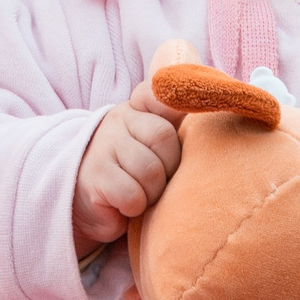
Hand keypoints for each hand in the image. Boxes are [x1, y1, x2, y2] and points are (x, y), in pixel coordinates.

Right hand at [72, 76, 184, 249]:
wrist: (86, 200)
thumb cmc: (132, 171)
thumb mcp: (152, 144)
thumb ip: (176, 126)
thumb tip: (213, 109)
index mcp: (138, 107)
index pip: (158, 93)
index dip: (176, 104)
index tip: (179, 124)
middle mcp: (119, 119)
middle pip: (163, 136)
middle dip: (169, 166)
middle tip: (160, 180)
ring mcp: (104, 145)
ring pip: (150, 169)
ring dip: (153, 192)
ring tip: (143, 194)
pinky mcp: (96, 176)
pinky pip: (131, 194)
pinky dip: (135, 206)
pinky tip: (126, 205)